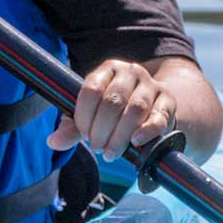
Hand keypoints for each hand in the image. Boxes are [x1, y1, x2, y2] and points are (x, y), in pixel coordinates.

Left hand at [52, 57, 176, 161]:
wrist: (152, 109)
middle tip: (97, 148)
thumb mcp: (91, 116)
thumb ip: (72, 128)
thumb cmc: (115, 113)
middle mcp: (131, 72)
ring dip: (120, 135)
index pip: (91, 89)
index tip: (83, 134)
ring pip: (135, 109)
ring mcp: (151, 85)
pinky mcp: (168, 102)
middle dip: (101, 130)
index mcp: (107, 70)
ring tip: (111, 152)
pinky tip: (135, 142)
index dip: (84, 116)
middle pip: (112, 101)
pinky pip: (158, 116)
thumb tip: (53, 142)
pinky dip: (146, 131)